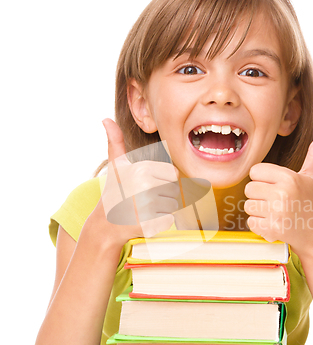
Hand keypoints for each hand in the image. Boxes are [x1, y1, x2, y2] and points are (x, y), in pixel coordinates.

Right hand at [99, 118, 179, 239]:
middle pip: (174, 190)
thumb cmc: (115, 191)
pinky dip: (160, 222)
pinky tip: (144, 220)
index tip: (146, 185)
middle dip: (163, 195)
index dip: (162, 180)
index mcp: (142, 170)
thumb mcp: (116, 165)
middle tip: (143, 199)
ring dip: (161, 209)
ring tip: (142, 209)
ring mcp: (148, 207)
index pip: (173, 174)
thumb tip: (106, 119)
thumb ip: (116, 142)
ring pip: (172, 206)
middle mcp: (145, 187)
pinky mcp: (150, 224)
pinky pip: (169, 220)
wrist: (105, 223)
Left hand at [244, 133, 312, 254]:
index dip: (262, 179)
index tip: (274, 186)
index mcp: (289, 177)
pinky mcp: (272, 228)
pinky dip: (259, 225)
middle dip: (259, 196)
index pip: (255, 171)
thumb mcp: (312, 177)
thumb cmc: (310, 202)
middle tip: (274, 201)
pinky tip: (273, 223)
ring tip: (274, 212)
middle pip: (249, 188)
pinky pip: (251, 222)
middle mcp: (282, 193)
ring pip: (248, 206)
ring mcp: (277, 212)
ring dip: (258, 211)